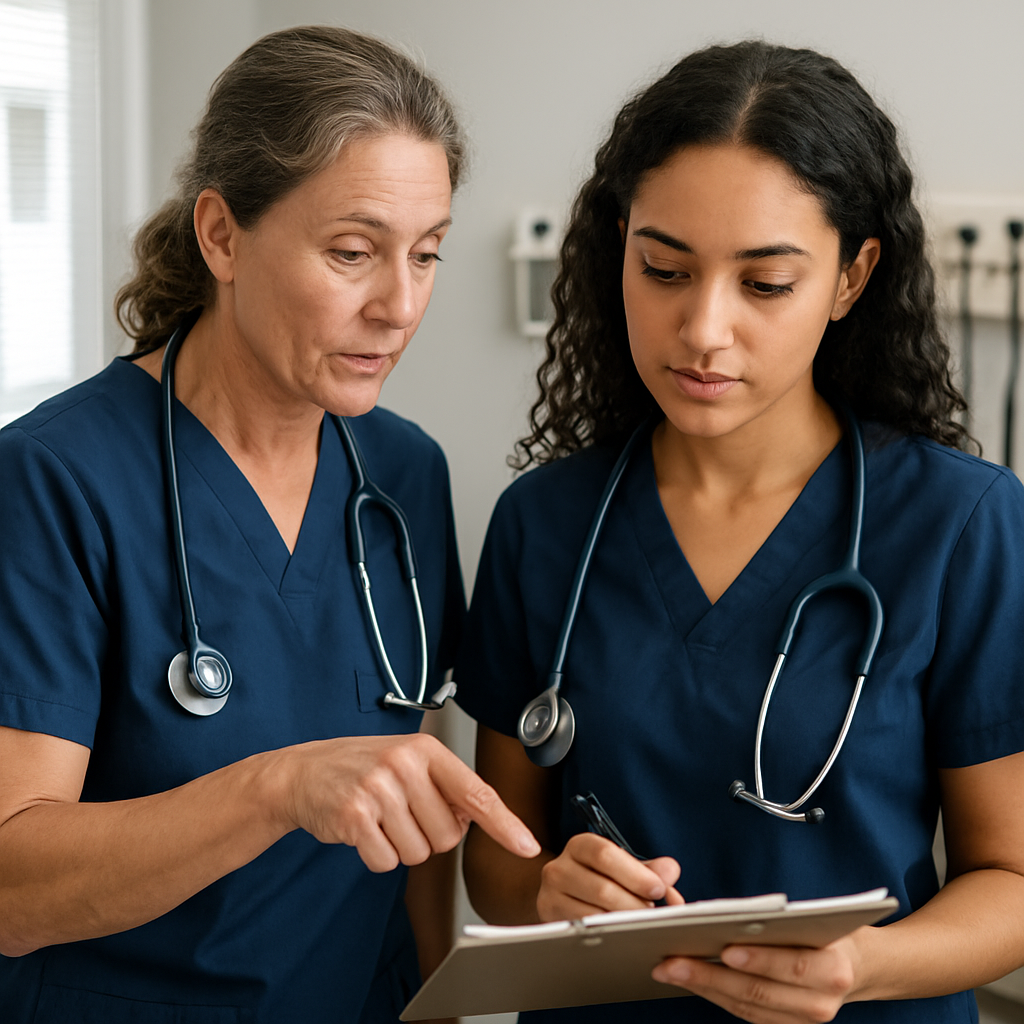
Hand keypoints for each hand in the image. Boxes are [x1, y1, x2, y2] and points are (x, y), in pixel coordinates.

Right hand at [271, 732, 539, 871]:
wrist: (303, 772)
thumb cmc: (362, 768)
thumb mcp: (407, 762)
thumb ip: (443, 786)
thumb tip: (476, 818)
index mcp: (425, 750)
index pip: (476, 792)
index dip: (505, 824)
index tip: (527, 846)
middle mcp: (404, 765)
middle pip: (448, 836)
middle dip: (427, 836)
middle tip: (400, 814)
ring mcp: (379, 789)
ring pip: (418, 853)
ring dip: (399, 846)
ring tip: (379, 818)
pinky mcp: (355, 816)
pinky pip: (386, 862)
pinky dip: (376, 855)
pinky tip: (362, 831)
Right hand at [536, 832, 683, 920]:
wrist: (563, 896)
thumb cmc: (600, 879)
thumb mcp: (623, 868)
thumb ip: (650, 869)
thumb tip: (670, 871)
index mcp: (580, 846)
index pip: (605, 854)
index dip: (635, 873)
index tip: (658, 889)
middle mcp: (559, 867)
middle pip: (602, 889)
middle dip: (634, 905)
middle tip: (651, 914)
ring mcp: (550, 894)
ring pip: (594, 915)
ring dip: (622, 922)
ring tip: (637, 923)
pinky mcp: (549, 919)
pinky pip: (583, 931)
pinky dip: (607, 935)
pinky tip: (621, 934)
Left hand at [652, 932, 861, 1022]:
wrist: (858, 969)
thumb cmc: (830, 933)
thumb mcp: (818, 920)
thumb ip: (785, 924)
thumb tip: (733, 920)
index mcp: (834, 970)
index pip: (793, 966)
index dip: (759, 960)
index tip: (724, 949)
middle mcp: (820, 1004)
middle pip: (759, 992)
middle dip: (710, 976)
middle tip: (672, 961)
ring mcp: (802, 1021)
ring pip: (745, 1007)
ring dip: (703, 987)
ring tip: (668, 969)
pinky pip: (745, 1013)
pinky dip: (715, 995)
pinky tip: (689, 979)